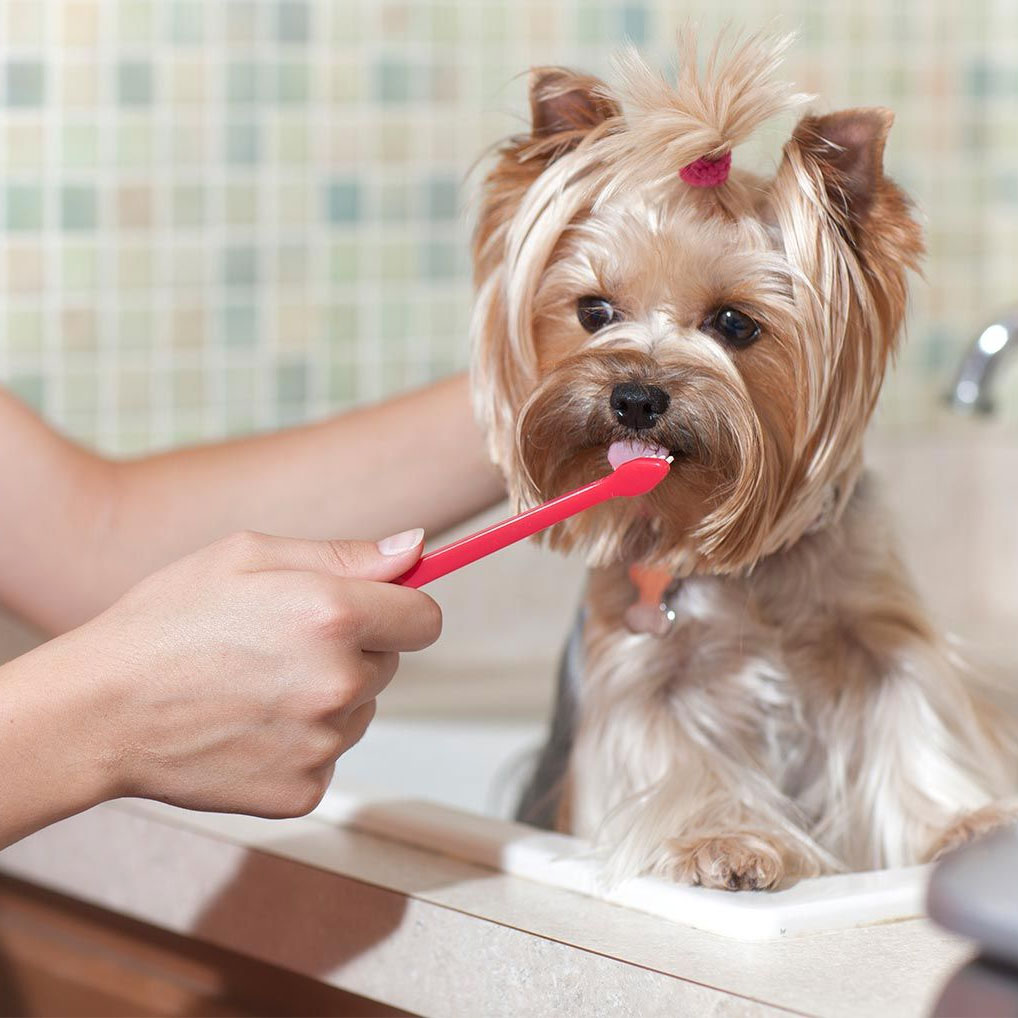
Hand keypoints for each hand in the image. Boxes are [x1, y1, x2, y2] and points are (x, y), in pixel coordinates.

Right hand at [71, 527, 439, 818]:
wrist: (99, 711)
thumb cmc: (168, 621)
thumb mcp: (249, 555)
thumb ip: (346, 554)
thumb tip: (416, 548)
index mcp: (332, 614)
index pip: (425, 619)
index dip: (402, 610)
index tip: (377, 609)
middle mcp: (338, 682)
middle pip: (392, 664)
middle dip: (356, 649)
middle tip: (286, 643)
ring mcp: (322, 743)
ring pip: (360, 709)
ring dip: (331, 696)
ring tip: (259, 684)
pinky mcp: (302, 790)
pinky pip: (329, 754)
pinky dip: (302, 741)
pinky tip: (249, 723)